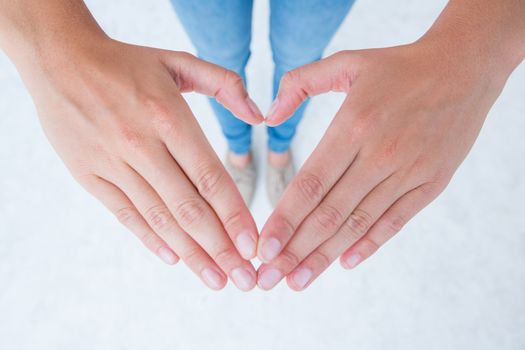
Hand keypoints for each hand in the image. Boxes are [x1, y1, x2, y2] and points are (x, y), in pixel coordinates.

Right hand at [25, 37, 262, 290]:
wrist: (59, 60)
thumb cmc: (127, 63)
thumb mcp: (178, 62)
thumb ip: (225, 84)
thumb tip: (260, 116)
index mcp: (169, 117)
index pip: (210, 178)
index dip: (235, 215)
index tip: (254, 245)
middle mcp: (142, 145)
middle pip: (189, 208)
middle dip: (220, 249)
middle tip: (245, 279)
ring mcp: (113, 163)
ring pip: (159, 218)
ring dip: (191, 254)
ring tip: (216, 280)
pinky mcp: (90, 175)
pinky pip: (125, 214)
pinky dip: (150, 239)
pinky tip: (174, 259)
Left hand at [256, 39, 514, 290]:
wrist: (464, 68)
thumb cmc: (399, 67)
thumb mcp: (347, 62)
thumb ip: (301, 83)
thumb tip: (267, 116)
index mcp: (354, 125)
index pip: (310, 183)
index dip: (284, 218)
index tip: (262, 247)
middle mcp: (379, 154)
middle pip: (329, 213)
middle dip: (295, 250)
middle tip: (268, 278)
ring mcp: (408, 172)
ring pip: (358, 223)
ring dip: (324, 257)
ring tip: (297, 281)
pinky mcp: (430, 183)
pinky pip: (395, 221)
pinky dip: (370, 244)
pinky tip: (345, 263)